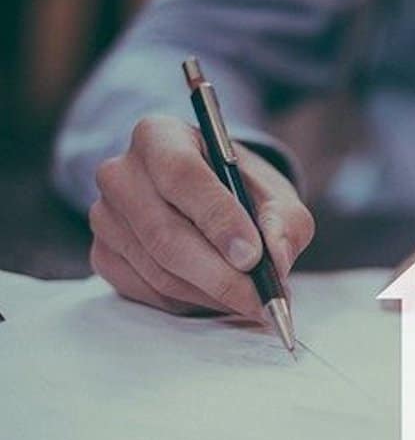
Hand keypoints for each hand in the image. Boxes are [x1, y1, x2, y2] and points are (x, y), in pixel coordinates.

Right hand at [89, 115, 313, 316]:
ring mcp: (105, 217)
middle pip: (165, 234)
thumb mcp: (275, 194)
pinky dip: (192, 303)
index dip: (218, 219)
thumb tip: (277, 259)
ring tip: (251, 300)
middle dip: (221, 276)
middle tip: (261, 299)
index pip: (181, 175)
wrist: (207, 200)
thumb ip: (284, 222)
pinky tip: (219, 296)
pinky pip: (149, 292)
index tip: (253, 256)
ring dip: (212, 295)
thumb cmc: (240, 191)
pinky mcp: (104, 255)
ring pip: (160, 271)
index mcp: (159, 136)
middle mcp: (121, 173)